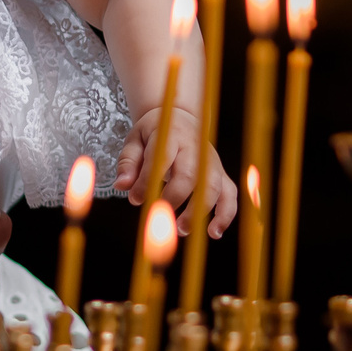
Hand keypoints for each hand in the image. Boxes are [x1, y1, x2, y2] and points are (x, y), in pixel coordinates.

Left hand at [115, 106, 238, 238]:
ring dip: (198, 211)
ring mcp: (211, 161)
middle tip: (159, 219)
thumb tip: (122, 185)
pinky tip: (213, 233)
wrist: (180, 117)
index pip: (161, 159)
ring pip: (212, 186)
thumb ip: (128, 162)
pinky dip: (225, 214)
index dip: (148, 181)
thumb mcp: (136, 140)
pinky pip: (230, 194)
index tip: (136, 199)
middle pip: (190, 175)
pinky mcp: (221, 173)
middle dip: (174, 199)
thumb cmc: (155, 133)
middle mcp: (196, 147)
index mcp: (171, 135)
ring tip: (181, 229)